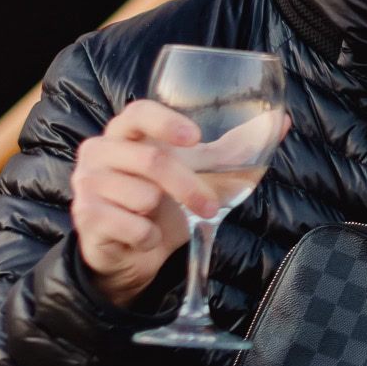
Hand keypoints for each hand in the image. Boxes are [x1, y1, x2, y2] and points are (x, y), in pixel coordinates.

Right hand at [69, 100, 218, 307]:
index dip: (166, 122)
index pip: (139, 112)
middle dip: (188, 187)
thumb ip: (237, 149)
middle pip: (151, 160)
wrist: (134, 253)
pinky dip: (149, 237)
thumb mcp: (204, 176)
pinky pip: (130, 225)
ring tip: (160, 218)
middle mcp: (101, 150)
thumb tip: (281, 121)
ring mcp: (87, 182)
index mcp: (127, 132)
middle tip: (210, 207)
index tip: (195, 139)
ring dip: (166, 215)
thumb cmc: (168, 205)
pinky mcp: (85, 216)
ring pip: (141, 195)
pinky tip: (143, 236)